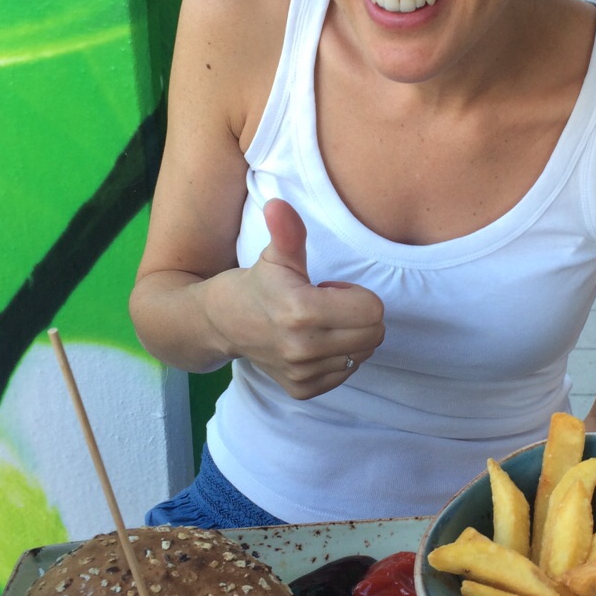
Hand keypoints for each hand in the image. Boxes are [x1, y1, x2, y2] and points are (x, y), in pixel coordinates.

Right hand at [221, 199, 384, 398]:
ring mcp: (302, 373)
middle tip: (327, 306)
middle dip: (359, 316)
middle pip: (374, 334)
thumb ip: (287, 231)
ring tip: (318, 325)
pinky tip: (312, 343)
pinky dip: (337, 357)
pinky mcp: (302, 390)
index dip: (356, 294)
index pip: (373, 310)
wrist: (221, 324)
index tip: (329, 289)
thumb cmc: (257, 285)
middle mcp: (304, 348)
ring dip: (349, 337)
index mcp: (302, 311)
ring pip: (362, 354)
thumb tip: (279, 205)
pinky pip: (345, 373)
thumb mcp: (275, 256)